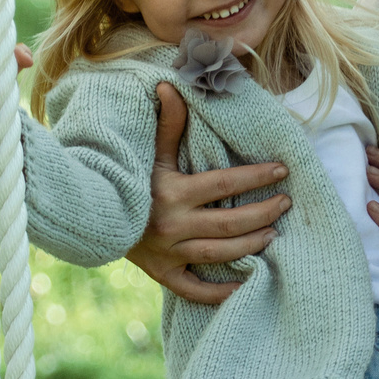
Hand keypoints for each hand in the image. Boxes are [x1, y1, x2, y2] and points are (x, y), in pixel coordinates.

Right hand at [127, 81, 289, 307]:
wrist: (92, 216)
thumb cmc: (126, 179)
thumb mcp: (148, 153)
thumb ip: (167, 124)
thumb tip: (170, 85)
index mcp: (173, 193)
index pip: (224, 183)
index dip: (256, 176)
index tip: (282, 170)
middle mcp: (173, 226)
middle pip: (230, 223)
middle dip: (263, 212)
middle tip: (286, 203)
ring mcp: (168, 253)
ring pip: (220, 254)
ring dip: (251, 244)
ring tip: (274, 233)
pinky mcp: (163, 274)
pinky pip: (195, 290)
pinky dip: (220, 292)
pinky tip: (246, 284)